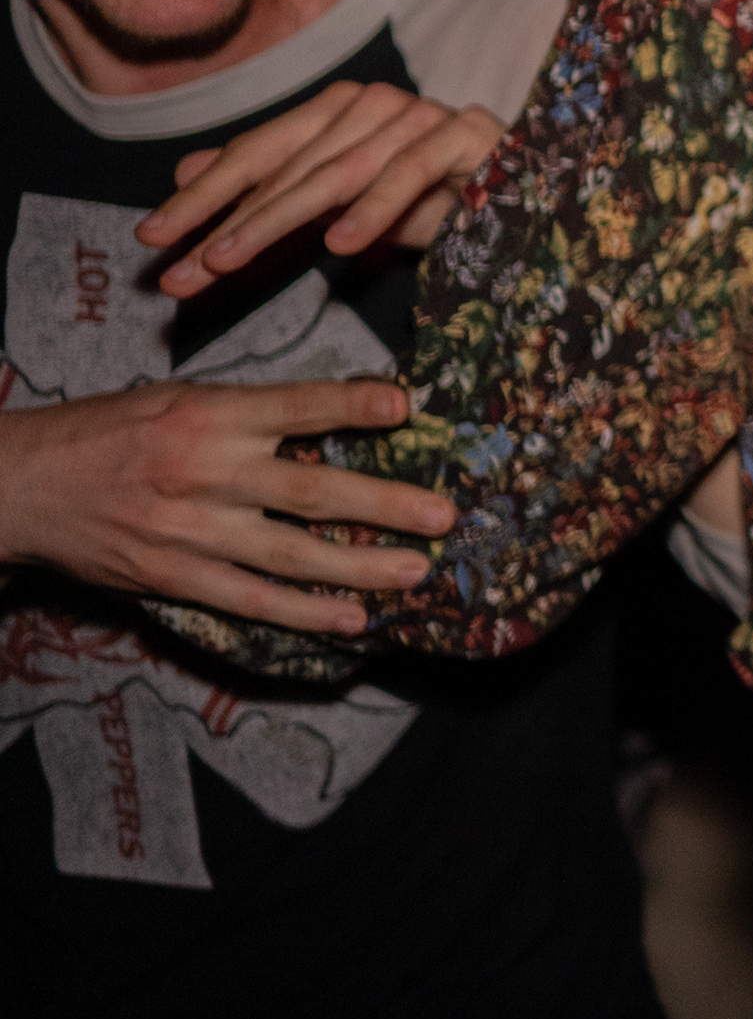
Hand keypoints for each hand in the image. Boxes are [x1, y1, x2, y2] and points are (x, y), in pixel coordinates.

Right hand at [0, 378, 451, 633]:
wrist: (22, 486)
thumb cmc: (110, 432)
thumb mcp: (179, 400)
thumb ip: (250, 412)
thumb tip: (337, 414)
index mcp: (208, 415)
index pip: (294, 406)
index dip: (350, 406)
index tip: (406, 406)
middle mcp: (204, 472)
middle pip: (310, 490)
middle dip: (384, 504)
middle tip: (444, 515)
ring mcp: (190, 531)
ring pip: (291, 554)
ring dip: (361, 567)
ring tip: (417, 572)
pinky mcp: (173, 577)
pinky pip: (251, 600)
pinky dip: (305, 612)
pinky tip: (352, 618)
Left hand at [137, 81, 505, 295]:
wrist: (527, 193)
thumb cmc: (426, 200)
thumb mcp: (338, 202)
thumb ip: (271, 186)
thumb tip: (187, 170)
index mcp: (337, 110)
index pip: (255, 152)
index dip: (201, 196)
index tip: (151, 239)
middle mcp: (373, 102)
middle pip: (285, 165)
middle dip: (226, 220)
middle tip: (181, 269)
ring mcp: (422, 113)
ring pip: (337, 171)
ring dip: (279, 220)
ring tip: (231, 260)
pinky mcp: (469, 133)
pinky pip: (411, 171)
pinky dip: (375, 208)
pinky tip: (340, 244)